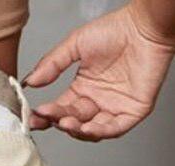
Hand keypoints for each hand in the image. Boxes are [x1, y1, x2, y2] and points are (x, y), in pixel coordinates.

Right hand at [23, 1, 174, 141]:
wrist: (144, 26)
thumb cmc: (116, 30)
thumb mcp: (75, 45)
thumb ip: (52, 64)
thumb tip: (30, 81)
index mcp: (83, 89)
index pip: (61, 109)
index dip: (47, 114)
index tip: (34, 115)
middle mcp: (98, 102)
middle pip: (74, 121)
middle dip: (59, 122)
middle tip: (47, 118)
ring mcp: (115, 109)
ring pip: (92, 131)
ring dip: (77, 130)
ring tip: (65, 123)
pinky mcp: (133, 112)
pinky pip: (115, 128)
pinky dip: (100, 131)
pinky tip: (86, 127)